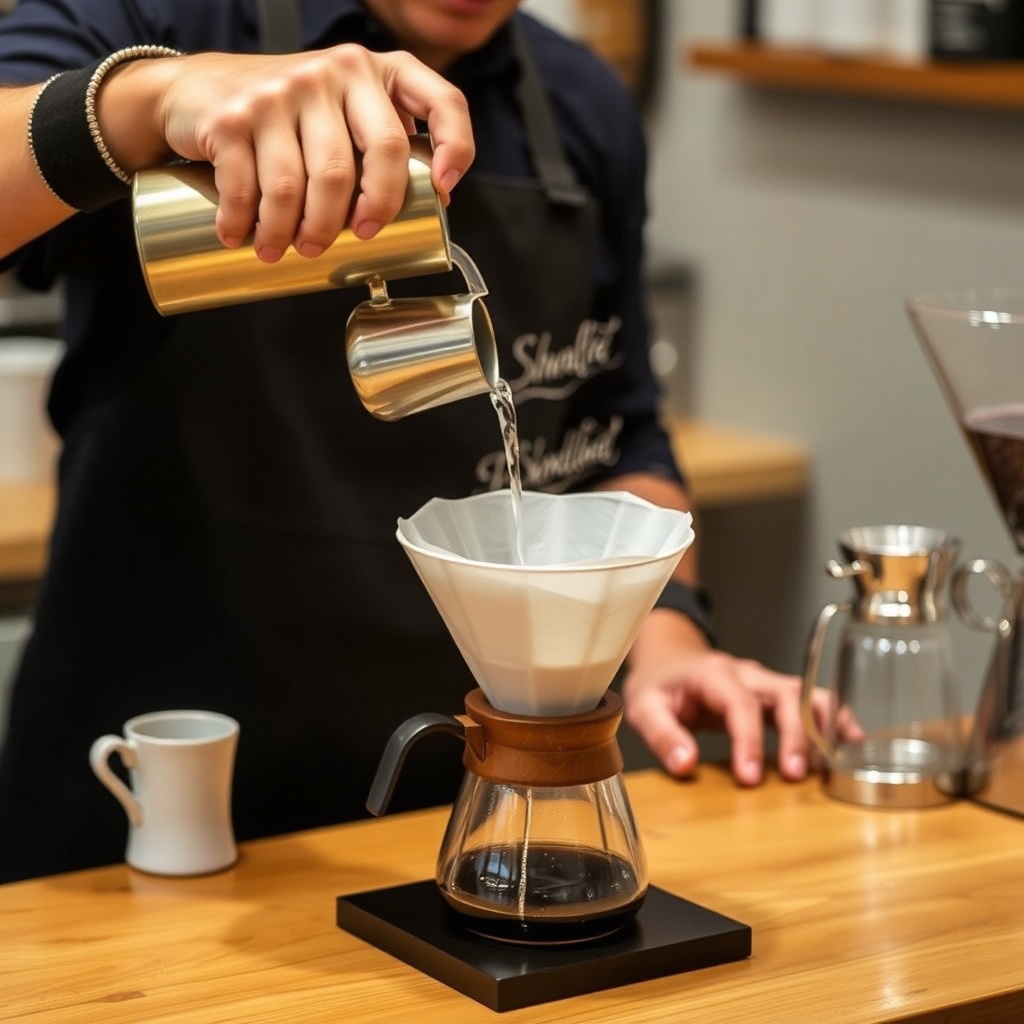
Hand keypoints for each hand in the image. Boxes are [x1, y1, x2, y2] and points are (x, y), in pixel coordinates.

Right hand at [120, 46, 473, 260]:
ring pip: (303, 183)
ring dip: (294, 233)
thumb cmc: (286, 115)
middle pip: (373, 158)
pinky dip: (245, 223)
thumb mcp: (343, 111)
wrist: (197, 89)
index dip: (456, 146)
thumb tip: (435, 200)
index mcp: (375, 73)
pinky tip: (242, 237)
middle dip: (368, 214)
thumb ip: (384, 140)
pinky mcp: (235, 114)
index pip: (439, 99)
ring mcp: (283, 90)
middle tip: (350, 242)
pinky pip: (248, 185)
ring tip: (285, 250)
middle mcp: (336, 71)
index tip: (442, 191)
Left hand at [621, 614, 838, 785]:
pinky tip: (850, 740)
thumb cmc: (658, 683)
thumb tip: (685, 764)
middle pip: (782, 695)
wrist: (669, 659)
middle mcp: (746, 674)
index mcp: (713, 674)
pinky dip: (833, 717)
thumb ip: (662, 735)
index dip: (748, 740)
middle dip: (793, 734)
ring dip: (821, 726)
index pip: (737, 703)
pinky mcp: (775, 694)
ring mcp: (764, 682)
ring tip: (832, 763)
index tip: (749, 777)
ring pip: (804, 694)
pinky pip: (810, 700)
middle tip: (793, 775)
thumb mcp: (644, 706)